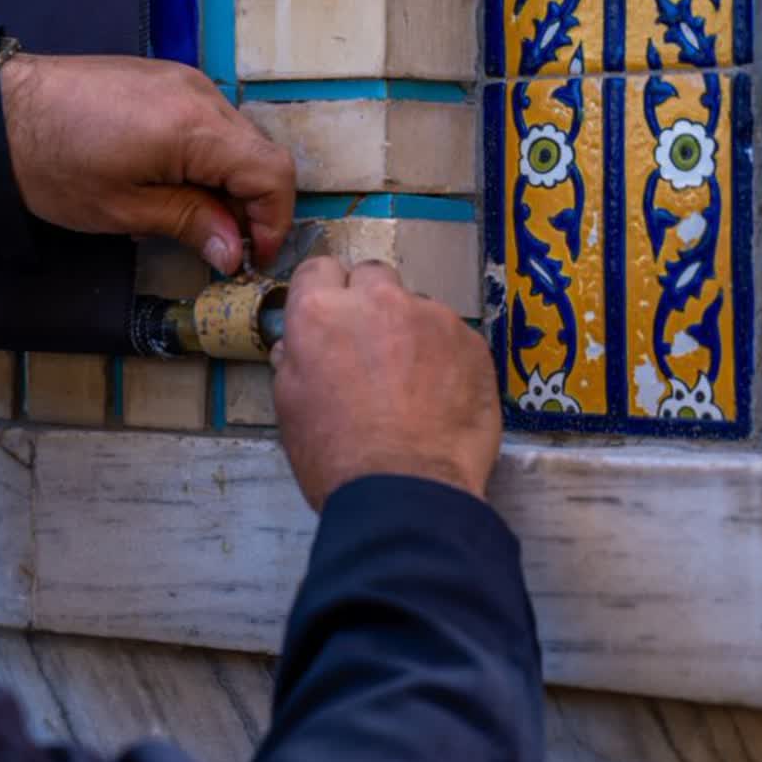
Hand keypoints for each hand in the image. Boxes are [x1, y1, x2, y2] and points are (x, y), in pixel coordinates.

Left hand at [0, 53, 295, 274]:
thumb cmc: (53, 164)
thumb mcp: (124, 209)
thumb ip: (190, 223)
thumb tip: (235, 251)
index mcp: (195, 127)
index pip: (272, 172)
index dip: (274, 220)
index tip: (255, 256)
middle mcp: (199, 94)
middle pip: (260, 153)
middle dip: (254, 205)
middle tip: (227, 246)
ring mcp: (182, 80)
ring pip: (237, 138)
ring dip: (231, 181)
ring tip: (198, 218)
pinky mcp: (163, 78)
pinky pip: (209, 120)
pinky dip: (210, 157)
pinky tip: (178, 183)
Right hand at [272, 259, 500, 511]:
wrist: (407, 492)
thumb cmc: (337, 458)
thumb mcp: (290, 407)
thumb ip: (294, 360)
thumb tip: (297, 344)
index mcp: (321, 313)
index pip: (319, 270)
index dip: (324, 293)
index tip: (330, 315)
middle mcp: (377, 301)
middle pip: (372, 275)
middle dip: (370, 302)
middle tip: (371, 347)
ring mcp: (431, 317)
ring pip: (417, 307)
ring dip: (411, 332)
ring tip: (413, 384)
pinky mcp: (471, 341)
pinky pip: (453, 336)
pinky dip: (446, 357)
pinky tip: (441, 398)